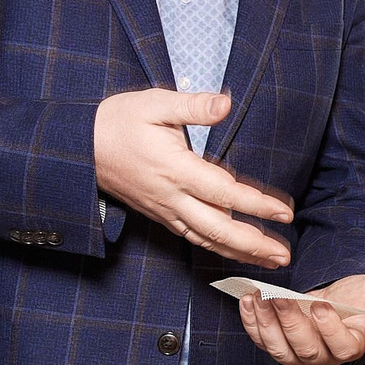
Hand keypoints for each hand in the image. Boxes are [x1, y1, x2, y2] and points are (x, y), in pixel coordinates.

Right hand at [93, 89, 292, 267]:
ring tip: (270, 260)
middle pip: (218, 229)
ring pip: (206, 239)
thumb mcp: (155, 103)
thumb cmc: (119, 121)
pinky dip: (217, 248)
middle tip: (284, 254)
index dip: (257, 204)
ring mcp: (165, 210)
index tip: (285, 212)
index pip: (225, 192)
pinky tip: (236, 252)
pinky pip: (192, 237)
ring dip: (240, 253)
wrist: (80, 147)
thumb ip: (193, 106)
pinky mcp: (160, 215)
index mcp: (176, 169)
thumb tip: (225, 103)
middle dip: (254, 244)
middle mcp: (172, 197)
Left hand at [236, 274, 364, 364]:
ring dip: (266, 323)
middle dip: (290, 322)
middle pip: (304, 349)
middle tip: (280, 297)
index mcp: (351, 345)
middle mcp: (323, 357)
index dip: (330, 329)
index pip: (341, 346)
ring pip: (279, 348)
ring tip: (259, 297)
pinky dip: (251, 321)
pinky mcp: (277, 346)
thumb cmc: (359, 300)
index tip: (320, 305)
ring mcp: (297, 355)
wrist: (336, 303)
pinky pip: (261, 339)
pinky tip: (247, 300)